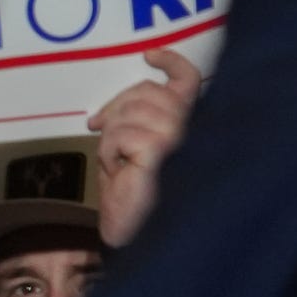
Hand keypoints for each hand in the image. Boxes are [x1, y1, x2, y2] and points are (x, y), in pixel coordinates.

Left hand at [86, 48, 200, 247]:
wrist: (137, 241)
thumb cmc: (137, 203)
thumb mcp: (137, 152)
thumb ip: (140, 120)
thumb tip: (116, 104)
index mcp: (193, 129)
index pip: (188, 80)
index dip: (170, 61)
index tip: (149, 55)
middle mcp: (193, 131)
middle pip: (147, 91)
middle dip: (117, 107)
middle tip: (102, 128)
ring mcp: (179, 139)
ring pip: (131, 110)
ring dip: (113, 134)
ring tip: (118, 161)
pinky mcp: (161, 151)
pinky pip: (120, 133)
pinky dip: (109, 150)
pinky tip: (118, 169)